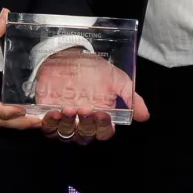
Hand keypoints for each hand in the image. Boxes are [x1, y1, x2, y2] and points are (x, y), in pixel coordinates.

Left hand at [34, 49, 150, 143]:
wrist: (70, 55)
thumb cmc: (95, 69)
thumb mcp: (117, 79)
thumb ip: (131, 97)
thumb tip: (144, 116)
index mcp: (101, 118)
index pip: (104, 133)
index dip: (103, 127)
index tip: (103, 114)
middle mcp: (83, 123)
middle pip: (85, 136)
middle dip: (85, 125)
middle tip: (85, 109)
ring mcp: (64, 120)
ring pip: (65, 135)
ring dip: (67, 125)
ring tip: (68, 109)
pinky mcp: (47, 114)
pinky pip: (47, 128)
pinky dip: (49, 123)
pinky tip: (53, 112)